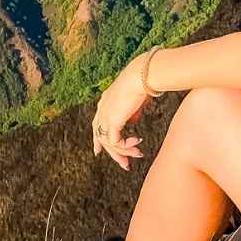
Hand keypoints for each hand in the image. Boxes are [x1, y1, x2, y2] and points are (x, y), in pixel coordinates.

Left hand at [92, 53, 150, 169]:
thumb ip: (131, 113)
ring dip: (124, 151)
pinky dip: (126, 145)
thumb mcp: (135, 100)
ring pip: (108, 142)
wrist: (143, 75)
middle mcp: (102, 109)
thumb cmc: (144, 82)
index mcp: (106, 101)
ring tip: (139, 154)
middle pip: (100, 136)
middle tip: (125, 164)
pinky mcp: (112, 121)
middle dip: (114, 153)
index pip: (97, 123)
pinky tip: (138, 142)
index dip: (98, 139)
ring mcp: (105, 115)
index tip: (99, 152)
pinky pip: (115, 142)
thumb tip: (131, 124)